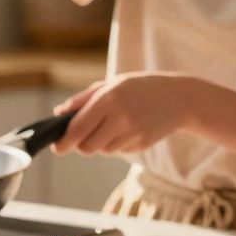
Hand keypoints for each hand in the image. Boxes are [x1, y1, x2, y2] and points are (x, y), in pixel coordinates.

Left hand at [51, 73, 200, 155]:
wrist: (179, 98)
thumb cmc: (140, 88)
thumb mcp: (111, 84)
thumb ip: (83, 100)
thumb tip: (59, 114)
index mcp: (108, 99)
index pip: (77, 128)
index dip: (63, 141)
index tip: (56, 146)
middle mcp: (120, 118)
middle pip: (86, 147)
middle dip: (80, 144)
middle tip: (83, 136)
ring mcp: (132, 134)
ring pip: (102, 150)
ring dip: (100, 142)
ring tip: (113, 124)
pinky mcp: (140, 145)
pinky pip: (117, 151)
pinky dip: (115, 143)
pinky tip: (128, 128)